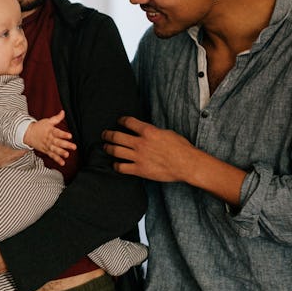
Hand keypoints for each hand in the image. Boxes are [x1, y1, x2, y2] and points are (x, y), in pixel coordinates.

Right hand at [23, 109, 76, 165]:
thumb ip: (56, 118)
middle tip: (74, 147)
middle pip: (58, 142)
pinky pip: (52, 156)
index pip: (57, 132)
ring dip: (61, 153)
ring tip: (67, 155)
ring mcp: (47, 146)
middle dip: (66, 145)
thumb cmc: (39, 126)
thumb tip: (63, 112)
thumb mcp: (47, 121)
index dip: (64, 134)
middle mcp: (49, 139)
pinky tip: (62, 163)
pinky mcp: (46, 151)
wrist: (27, 134)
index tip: (70, 136)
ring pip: (55, 150)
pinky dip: (57, 160)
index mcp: (50, 131)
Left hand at [103, 115, 246, 204]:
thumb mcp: (166, 132)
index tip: (119, 121)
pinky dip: (116, 165)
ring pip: (115, 151)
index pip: (128, 122)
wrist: (186, 164)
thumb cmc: (181, 148)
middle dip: (108, 134)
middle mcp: (140, 143)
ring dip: (108, 148)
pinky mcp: (139, 170)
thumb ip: (153, 131)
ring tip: (106, 147)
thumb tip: (145, 131)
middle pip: (117, 136)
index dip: (121, 120)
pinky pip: (121, 167)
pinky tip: (116, 164)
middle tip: (105, 134)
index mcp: (148, 131)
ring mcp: (138, 157)